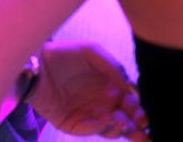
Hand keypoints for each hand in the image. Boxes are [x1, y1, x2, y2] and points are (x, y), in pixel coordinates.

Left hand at [30, 41, 149, 140]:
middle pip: (126, 121)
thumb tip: (130, 87)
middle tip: (144, 125)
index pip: (131, 104)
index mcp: (112, 89)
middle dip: (137, 126)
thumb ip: (113, 66)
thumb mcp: (92, 52)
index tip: (146, 113)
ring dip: (122, 129)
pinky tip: (109, 120)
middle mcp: (103, 105)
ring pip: (111, 129)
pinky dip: (101, 127)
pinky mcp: (73, 124)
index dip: (140, 110)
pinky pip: (90, 129)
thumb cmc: (64, 54)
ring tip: (126, 124)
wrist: (36, 62)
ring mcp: (89, 116)